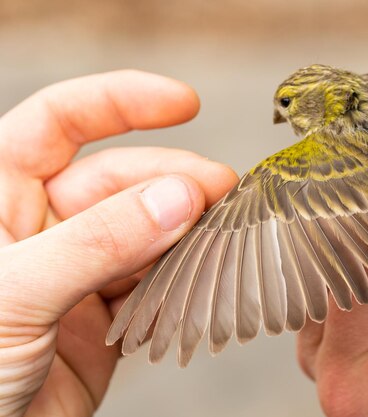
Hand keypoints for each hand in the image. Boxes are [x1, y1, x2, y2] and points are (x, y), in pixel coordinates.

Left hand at [0, 71, 237, 416]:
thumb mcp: (15, 296)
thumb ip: (97, 242)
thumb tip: (178, 197)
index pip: (58, 123)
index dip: (120, 101)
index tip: (184, 102)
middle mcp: (39, 228)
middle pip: (118, 178)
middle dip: (172, 177)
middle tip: (223, 191)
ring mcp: (74, 271)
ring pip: (144, 230)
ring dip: (185, 227)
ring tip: (224, 231)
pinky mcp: (101, 317)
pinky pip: (152, 281)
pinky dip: (180, 275)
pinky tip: (202, 273)